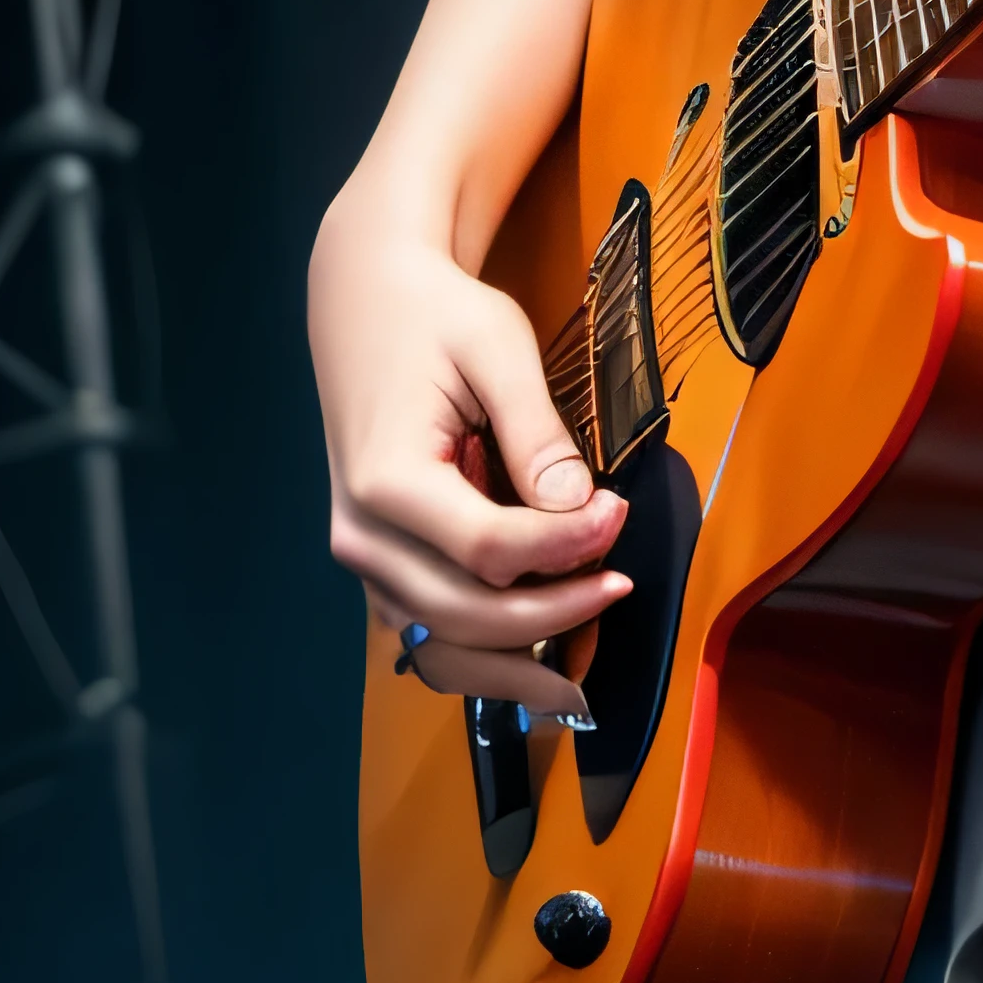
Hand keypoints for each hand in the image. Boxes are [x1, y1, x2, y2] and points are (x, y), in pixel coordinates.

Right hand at [309, 171, 630, 713]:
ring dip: (510, 667)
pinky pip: (427, 629)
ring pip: (437, 645)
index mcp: (386, 480)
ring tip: (577, 678)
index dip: (563, 548)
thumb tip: (581, 507)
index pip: (487, 549)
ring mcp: (365, 558)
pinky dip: (478, 653)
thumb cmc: (436, 317)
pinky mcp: (380, 563)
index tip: (619, 516)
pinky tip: (534, 658)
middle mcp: (363, 536)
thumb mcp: (496, 348)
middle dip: (551, 615)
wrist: (368, 304)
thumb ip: (536, 432)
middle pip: (463, 613)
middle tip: (619, 586)